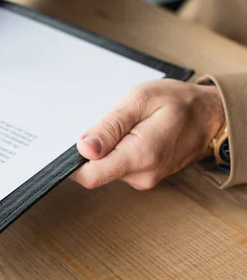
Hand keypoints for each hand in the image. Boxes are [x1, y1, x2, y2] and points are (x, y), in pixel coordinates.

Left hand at [71, 79, 224, 189]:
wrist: (211, 116)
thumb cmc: (180, 103)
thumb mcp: (140, 100)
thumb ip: (110, 126)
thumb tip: (84, 147)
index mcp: (139, 156)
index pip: (90, 176)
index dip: (72, 162)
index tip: (67, 145)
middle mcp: (140, 175)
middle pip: (94, 170)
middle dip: (92, 148)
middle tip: (108, 122)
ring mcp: (142, 178)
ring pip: (105, 167)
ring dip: (106, 147)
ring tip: (125, 124)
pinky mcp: (142, 176)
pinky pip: (117, 165)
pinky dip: (116, 149)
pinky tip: (130, 132)